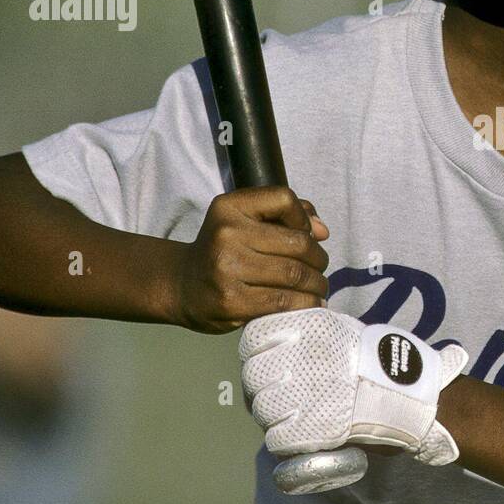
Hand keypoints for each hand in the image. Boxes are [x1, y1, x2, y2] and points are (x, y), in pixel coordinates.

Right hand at [171, 187, 329, 333]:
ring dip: (316, 283)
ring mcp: (227, 269)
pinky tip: (311, 303)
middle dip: (319, 259)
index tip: (308, 235)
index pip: (285, 200)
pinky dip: (305, 303)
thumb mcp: (244, 220)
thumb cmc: (224, 249)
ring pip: (294, 274)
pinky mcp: (231, 301)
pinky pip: (282, 301)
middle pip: (297, 243)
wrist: (182, 285)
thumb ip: (285, 215)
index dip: (305, 219)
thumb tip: (322, 231)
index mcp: (230, 207)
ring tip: (319, 287)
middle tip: (320, 268)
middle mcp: (226, 234)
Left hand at [239, 309, 467, 492]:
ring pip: (261, 410)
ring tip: (297, 417)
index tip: (267, 363)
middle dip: (262, 390)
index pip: (253, 338)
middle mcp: (300, 356)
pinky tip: (303, 436)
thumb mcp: (341, 331)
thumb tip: (275, 348)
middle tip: (283, 397)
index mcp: (308, 328)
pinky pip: (276, 440)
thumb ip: (307, 337)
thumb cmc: (377, 364)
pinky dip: (286, 443)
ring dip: (273, 418)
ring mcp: (303, 393)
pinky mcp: (309, 428)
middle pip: (252, 377)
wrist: (413, 395)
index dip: (255, 355)